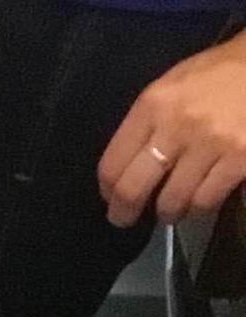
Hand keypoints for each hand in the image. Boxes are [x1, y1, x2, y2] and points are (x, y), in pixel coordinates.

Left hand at [101, 33, 245, 226]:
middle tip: (127, 219)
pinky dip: (200, 206)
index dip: (108, 191)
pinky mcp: (239, 159)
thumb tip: (125, 169)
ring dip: (169, 211)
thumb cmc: (221, 73)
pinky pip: (205, 202)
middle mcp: (178, 125)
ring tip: (174, 204)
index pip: (113, 165)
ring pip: (171, 203)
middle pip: (133, 190)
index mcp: (155, 104)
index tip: (112, 198)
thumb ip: (148, 123)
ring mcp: (211, 143)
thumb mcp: (175, 84)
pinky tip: (202, 197)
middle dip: (125, 213)